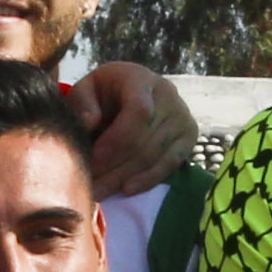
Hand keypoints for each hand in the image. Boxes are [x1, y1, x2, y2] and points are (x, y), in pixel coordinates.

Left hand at [70, 60, 195, 197]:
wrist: (129, 93)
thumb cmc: (101, 94)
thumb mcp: (85, 91)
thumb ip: (82, 103)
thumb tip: (90, 123)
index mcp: (140, 79)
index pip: (139, 110)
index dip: (117, 139)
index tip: (94, 159)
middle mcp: (167, 94)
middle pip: (145, 138)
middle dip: (115, 166)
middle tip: (90, 185)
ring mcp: (182, 115)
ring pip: (155, 154)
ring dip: (125, 177)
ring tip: (99, 192)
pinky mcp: (188, 136)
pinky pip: (171, 163)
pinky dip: (149, 179)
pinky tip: (127, 189)